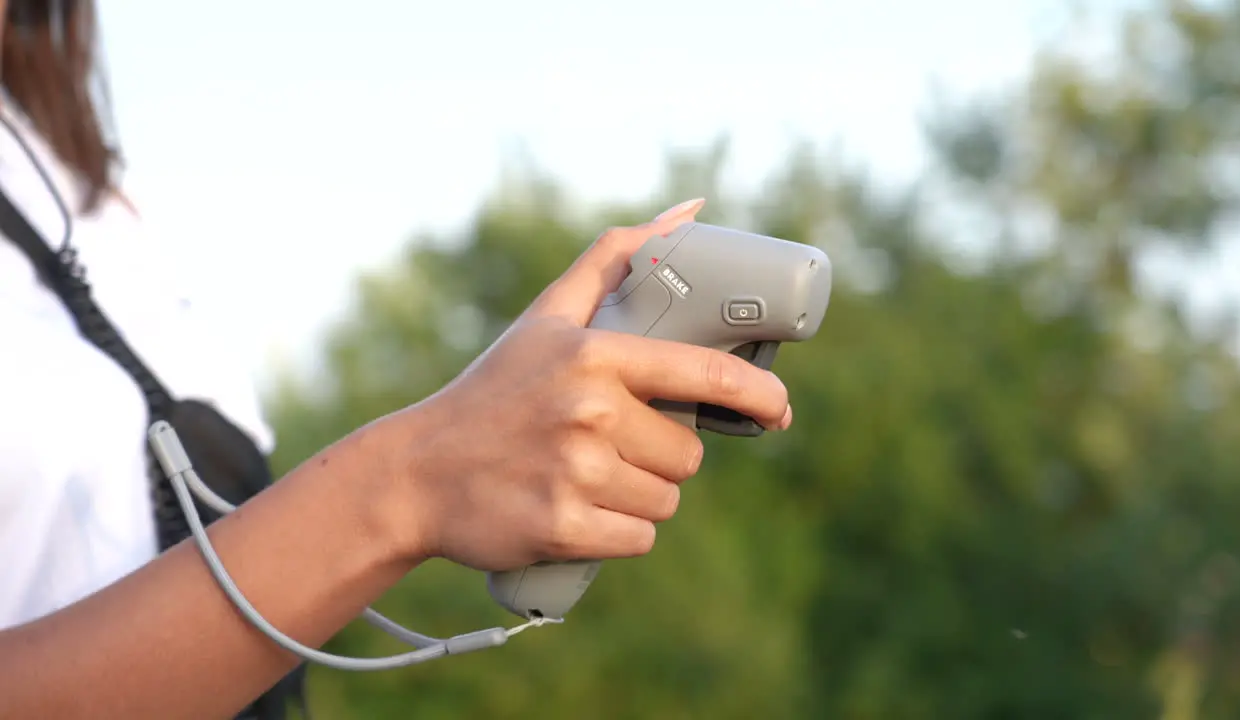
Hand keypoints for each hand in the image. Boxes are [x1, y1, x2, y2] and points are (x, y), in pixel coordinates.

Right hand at [390, 199, 791, 571]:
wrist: (418, 472)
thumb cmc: (495, 391)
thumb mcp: (547, 318)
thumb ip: (614, 258)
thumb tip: (689, 211)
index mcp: (594, 355)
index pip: (704, 373)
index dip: (757, 394)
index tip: (780, 409)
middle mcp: (590, 411)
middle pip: (687, 454)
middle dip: (657, 455)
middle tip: (602, 445)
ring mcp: (577, 473)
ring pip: (665, 500)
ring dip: (638, 496)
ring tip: (582, 476)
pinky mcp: (565, 528)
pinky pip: (639, 538)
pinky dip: (617, 533)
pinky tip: (575, 510)